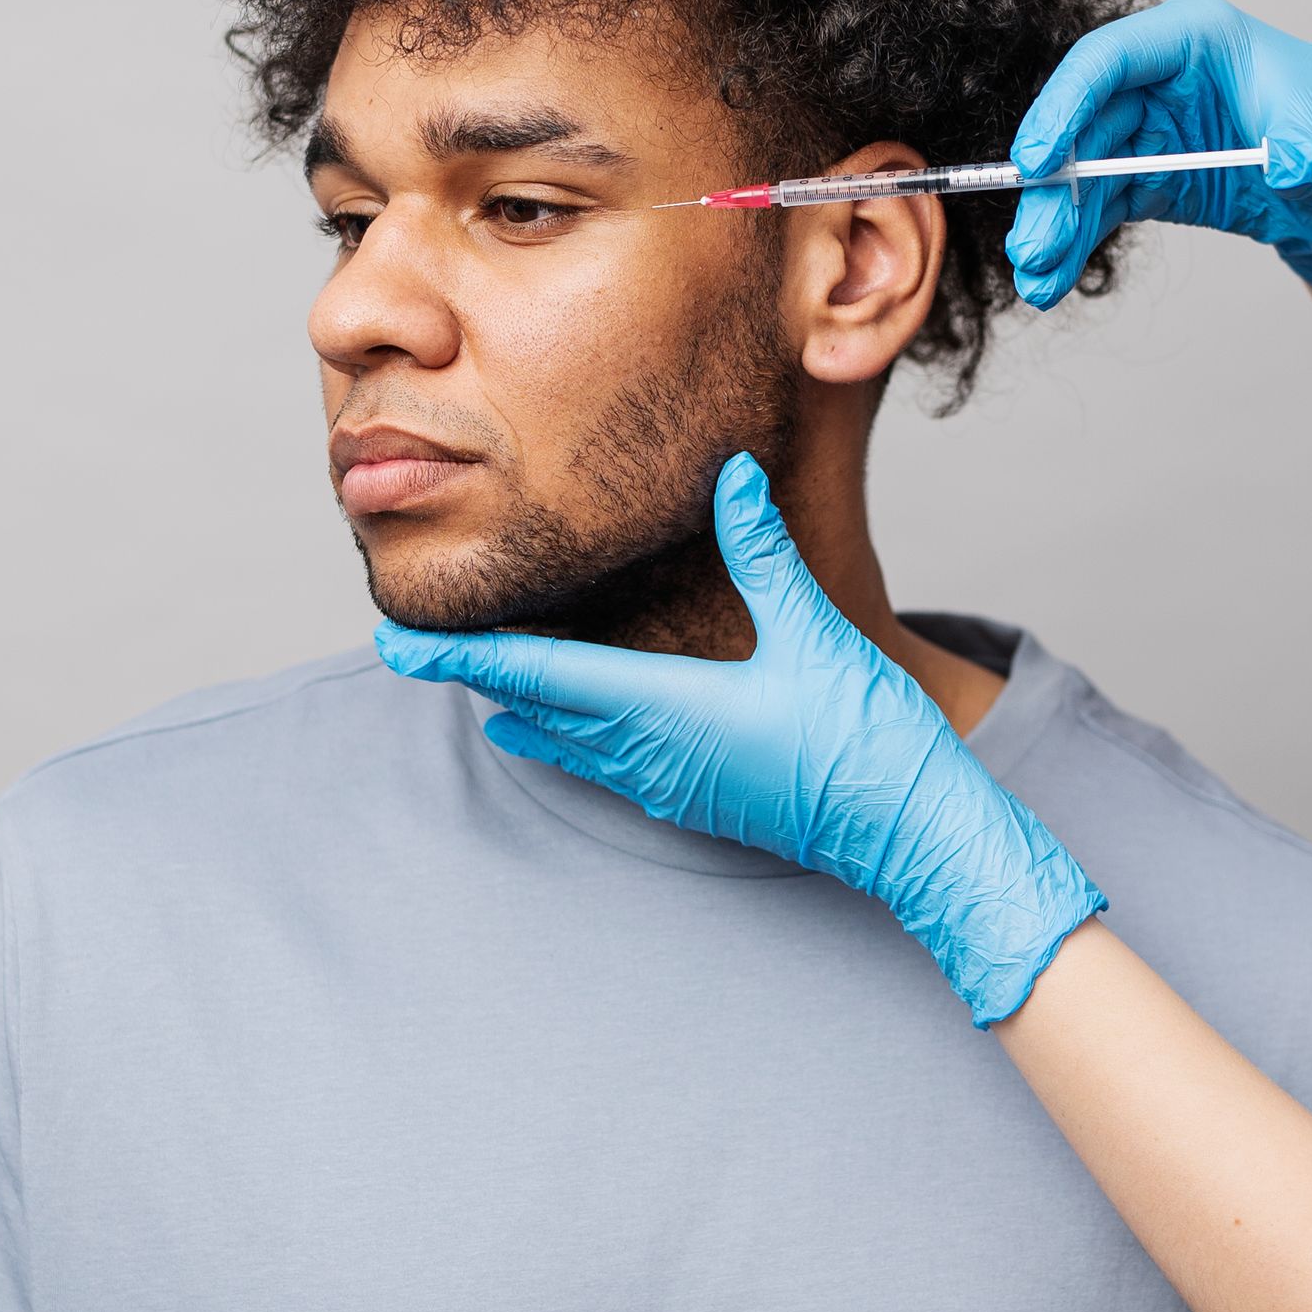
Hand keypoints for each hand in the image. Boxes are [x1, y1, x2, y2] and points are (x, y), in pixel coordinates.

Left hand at [375, 455, 1104, 1026]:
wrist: (914, 837)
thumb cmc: (867, 742)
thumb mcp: (814, 631)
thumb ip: (763, 553)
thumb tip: (730, 474)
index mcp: (664, 708)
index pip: (535, 674)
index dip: (461, 655)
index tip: (397, 643)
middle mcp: (649, 753)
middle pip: (534, 707)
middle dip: (473, 672)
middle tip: (410, 645)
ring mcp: (669, 784)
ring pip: (563, 740)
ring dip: (514, 704)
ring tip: (469, 677)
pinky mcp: (694, 799)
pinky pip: (601, 764)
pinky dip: (558, 734)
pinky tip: (547, 732)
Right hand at [1007, 0, 1311, 306]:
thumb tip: (1289, 165)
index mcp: (1193, 40)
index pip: (1109, 61)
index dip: (1064, 107)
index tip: (1035, 162)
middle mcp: (1158, 80)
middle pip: (1081, 125)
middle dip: (1052, 188)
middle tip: (1032, 242)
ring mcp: (1149, 131)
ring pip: (1082, 175)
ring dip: (1055, 225)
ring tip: (1036, 277)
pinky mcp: (1150, 180)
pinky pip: (1101, 210)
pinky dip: (1076, 243)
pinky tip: (1053, 280)